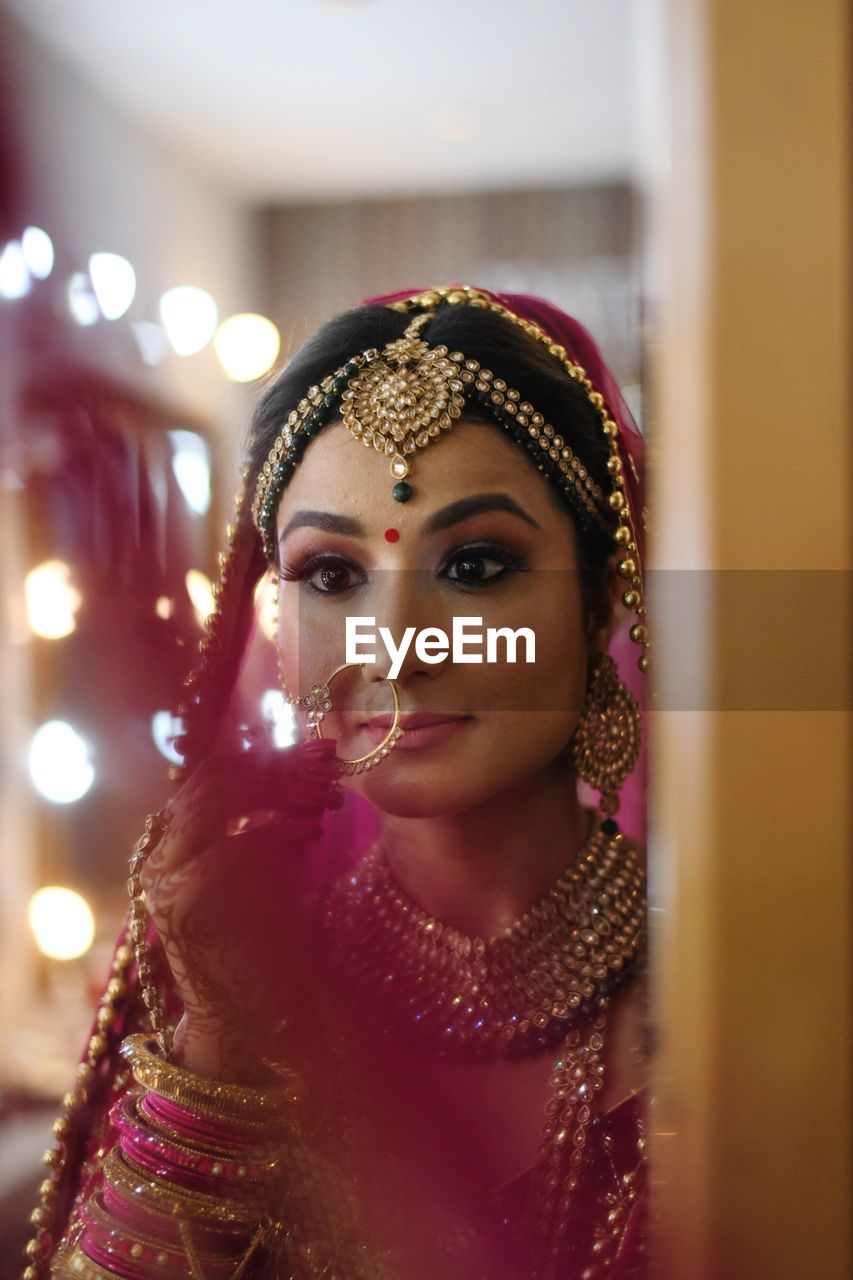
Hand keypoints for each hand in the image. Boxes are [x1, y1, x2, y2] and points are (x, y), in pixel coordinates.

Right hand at [139, 738, 342, 1080]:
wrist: (249, 1034)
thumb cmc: (267, 958)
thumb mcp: (270, 877)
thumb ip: (275, 827)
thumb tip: (313, 775)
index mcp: (175, 849)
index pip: (213, 775)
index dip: (269, 754)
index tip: (319, 750)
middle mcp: (160, 860)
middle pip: (216, 777)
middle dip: (280, 765)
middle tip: (329, 768)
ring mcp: (167, 879)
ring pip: (222, 798)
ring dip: (283, 791)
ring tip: (326, 800)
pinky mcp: (184, 899)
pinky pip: (234, 841)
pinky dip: (278, 831)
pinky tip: (310, 836)